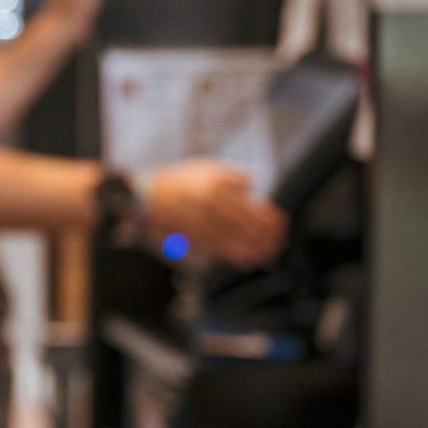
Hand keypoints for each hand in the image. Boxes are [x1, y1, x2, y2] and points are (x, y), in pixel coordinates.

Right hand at [146, 159, 287, 267]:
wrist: (147, 197)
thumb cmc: (179, 181)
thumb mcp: (206, 167)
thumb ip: (232, 176)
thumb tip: (252, 186)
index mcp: (215, 188)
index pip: (248, 206)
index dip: (267, 217)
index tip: (279, 221)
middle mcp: (210, 208)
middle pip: (245, 226)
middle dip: (266, 235)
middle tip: (279, 238)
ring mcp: (202, 225)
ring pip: (235, 241)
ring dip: (256, 249)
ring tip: (271, 251)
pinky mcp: (194, 239)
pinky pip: (220, 251)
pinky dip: (237, 257)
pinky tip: (250, 260)